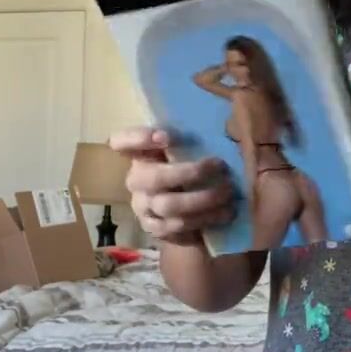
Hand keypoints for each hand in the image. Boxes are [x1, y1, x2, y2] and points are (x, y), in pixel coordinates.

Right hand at [108, 127, 236, 245]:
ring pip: (170, 205)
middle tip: (220, 166)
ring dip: (204, 198)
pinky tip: (226, 212)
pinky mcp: (155, 228)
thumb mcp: (187, 152)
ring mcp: (144, 207)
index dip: (138, 138)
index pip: (121, 142)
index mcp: (140, 155)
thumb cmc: (189, 173)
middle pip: (154, 177)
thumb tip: (226, 123)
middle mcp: (136, 180)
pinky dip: (206, 218)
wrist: (187, 214)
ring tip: (228, 192)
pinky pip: (179, 226)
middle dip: (191, 172)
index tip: (166, 136)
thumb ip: (192, 140)